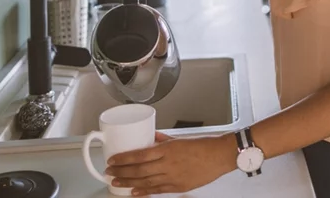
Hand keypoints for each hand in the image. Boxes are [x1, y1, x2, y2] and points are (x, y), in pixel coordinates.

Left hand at [106, 132, 237, 195]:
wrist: (220, 156)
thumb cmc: (204, 146)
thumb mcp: (180, 138)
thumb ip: (164, 139)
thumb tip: (152, 138)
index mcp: (167, 149)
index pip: (139, 155)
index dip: (123, 159)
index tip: (112, 160)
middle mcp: (168, 164)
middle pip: (138, 170)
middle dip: (121, 172)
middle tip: (110, 172)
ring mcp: (172, 177)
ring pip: (145, 181)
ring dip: (128, 183)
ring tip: (116, 182)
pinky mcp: (178, 186)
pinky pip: (157, 190)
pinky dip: (144, 192)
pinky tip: (135, 192)